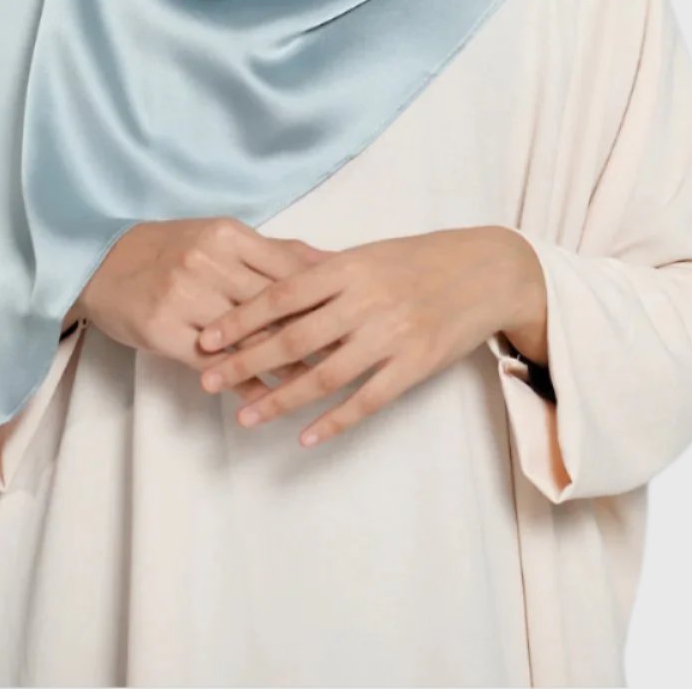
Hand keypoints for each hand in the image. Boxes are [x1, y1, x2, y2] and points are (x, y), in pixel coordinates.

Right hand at [75, 216, 336, 405]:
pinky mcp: (163, 329)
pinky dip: (240, 380)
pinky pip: (212, 361)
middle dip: (312, 332)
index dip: (324, 296)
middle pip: (272, 304)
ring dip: (282, 363)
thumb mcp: (219, 237)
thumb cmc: (168, 249)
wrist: (98, 262)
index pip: (287, 269)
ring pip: (245, 335)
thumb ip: (273, 252)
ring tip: (316, 383)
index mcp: (228, 235)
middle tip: (348, 355)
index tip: (356, 316)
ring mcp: (184, 295)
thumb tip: (332, 262)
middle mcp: (208, 261)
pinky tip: (264, 397)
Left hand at [196, 226, 541, 447]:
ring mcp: (391, 335)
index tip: (206, 338)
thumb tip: (269, 289)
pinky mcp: (415, 365)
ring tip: (244, 417)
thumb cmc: (419, 260)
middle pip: (293, 338)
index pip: (281, 295)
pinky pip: (367, 400)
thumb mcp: (368, 254)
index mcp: (348, 267)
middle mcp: (365, 300)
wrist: (485, 271)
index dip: (241, 319)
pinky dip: (333, 421)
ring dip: (280, 399)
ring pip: (324, 375)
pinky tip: (304, 436)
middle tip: (208, 382)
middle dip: (245, 362)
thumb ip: (323, 273)